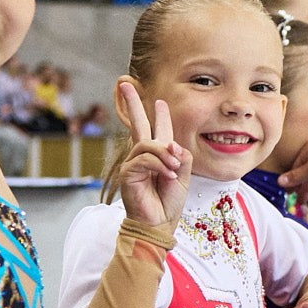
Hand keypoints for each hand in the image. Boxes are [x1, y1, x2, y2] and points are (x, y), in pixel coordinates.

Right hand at [114, 81, 190, 229]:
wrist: (158, 223)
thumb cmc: (169, 202)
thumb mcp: (182, 176)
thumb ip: (180, 156)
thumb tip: (172, 144)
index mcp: (158, 155)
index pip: (157, 130)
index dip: (159, 115)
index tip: (159, 101)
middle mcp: (143, 156)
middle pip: (137, 124)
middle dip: (132, 103)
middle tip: (124, 84)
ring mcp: (133, 163)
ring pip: (147, 144)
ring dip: (164, 155)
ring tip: (174, 170)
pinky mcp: (127, 173)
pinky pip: (144, 159)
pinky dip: (159, 166)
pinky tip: (168, 176)